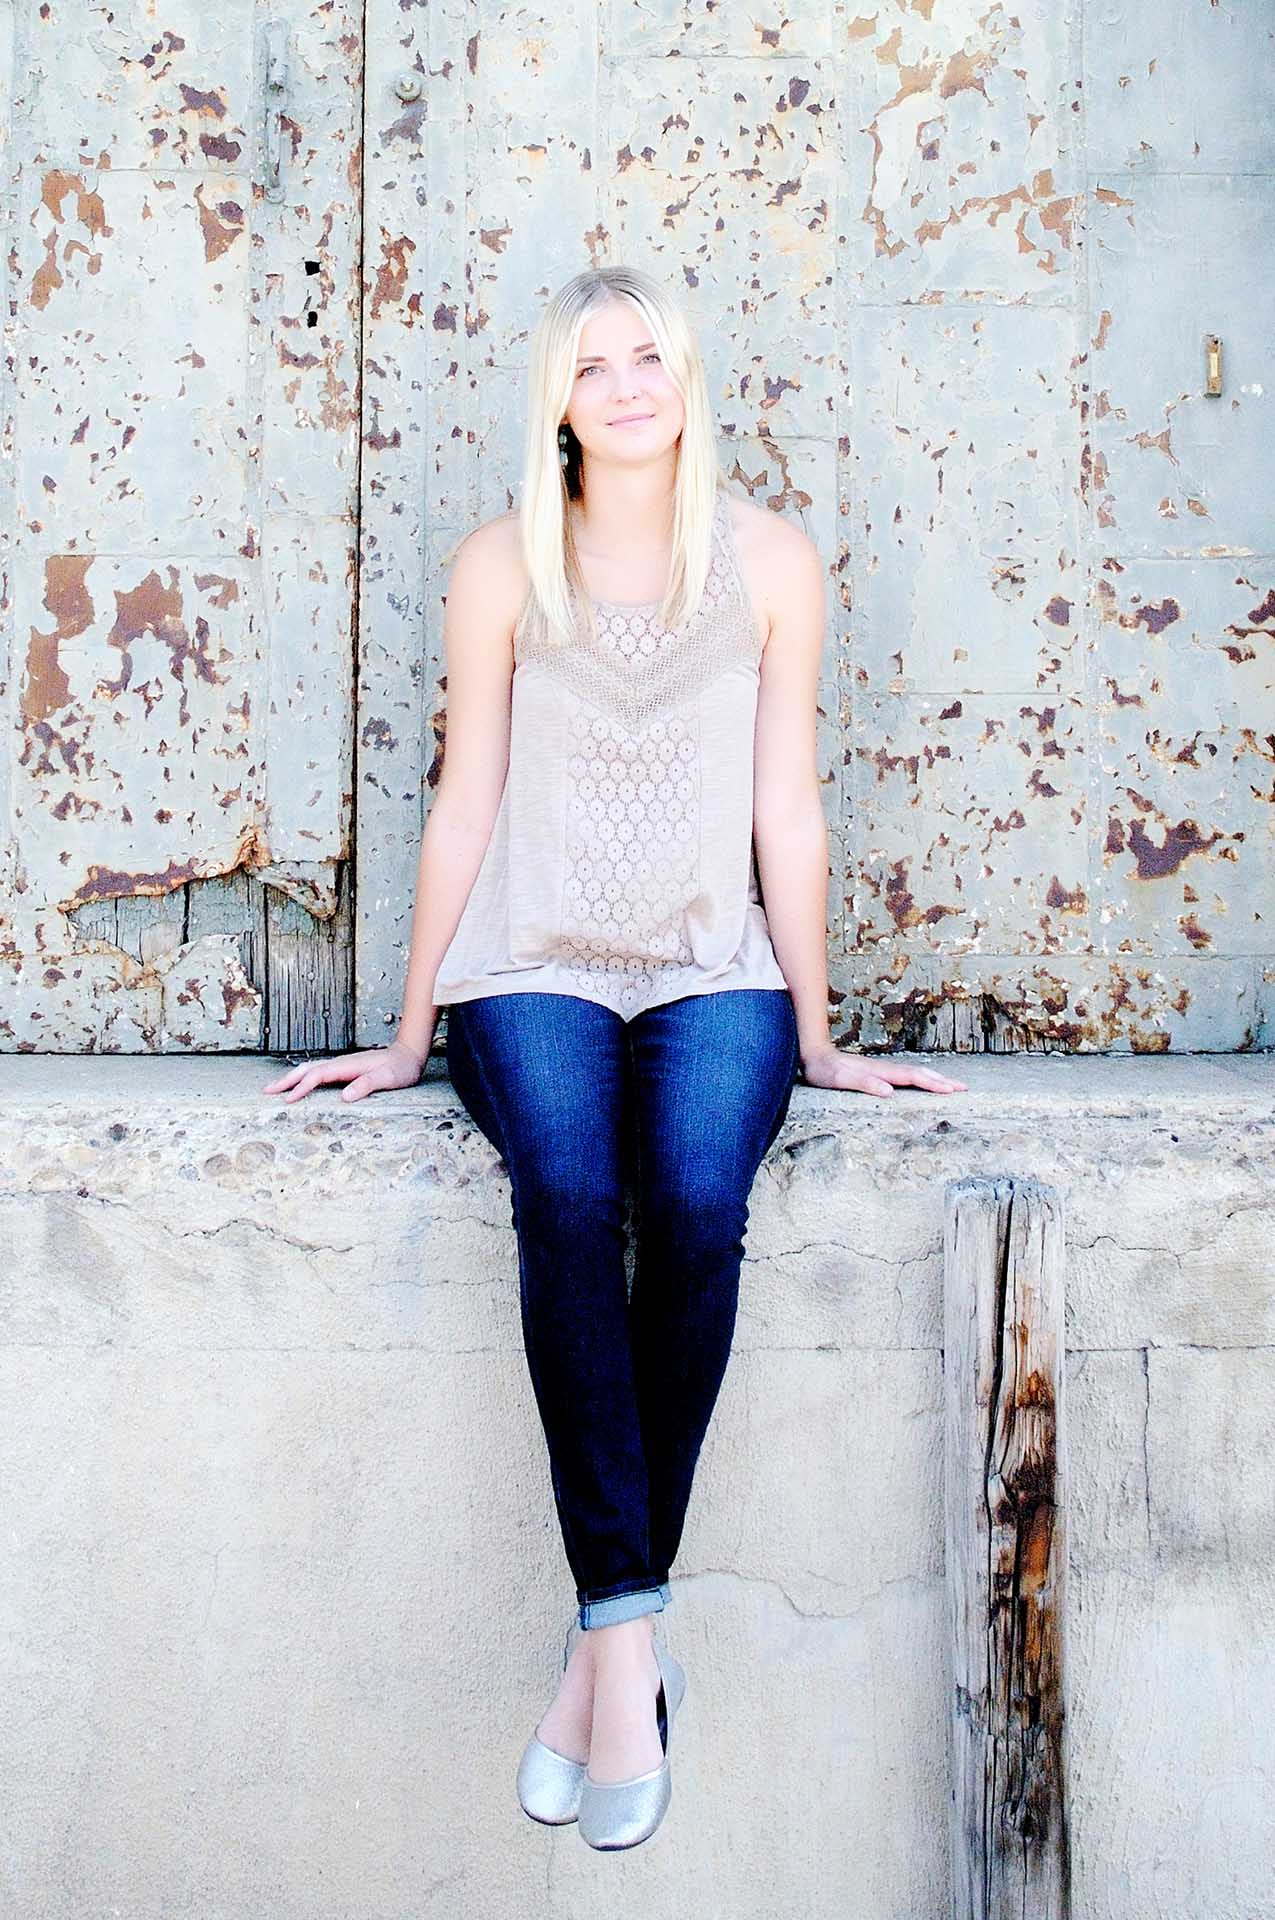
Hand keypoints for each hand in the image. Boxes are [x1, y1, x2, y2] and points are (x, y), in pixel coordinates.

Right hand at [262, 1038, 427, 1103]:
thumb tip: (346, 1096)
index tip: (288, 1099)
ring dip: (292, 1078)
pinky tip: (300, 1086)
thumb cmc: (400, 1068)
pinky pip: (318, 1074)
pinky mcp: (345, 1071)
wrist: (409, 1055)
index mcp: (347, 1066)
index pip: (318, 1076)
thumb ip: (368, 1085)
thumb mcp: (387, 1078)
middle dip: (286, 1080)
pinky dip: (304, 1079)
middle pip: (307, 1070)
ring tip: (275, 1089)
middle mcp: (341, 1064)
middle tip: (267, 1091)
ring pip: (310, 1070)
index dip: (302, 1088)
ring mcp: (342, 1066)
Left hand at [799, 1042, 966, 1097]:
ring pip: (912, 1073)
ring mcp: (880, 1069)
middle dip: (941, 1081)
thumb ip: (864, 1083)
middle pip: (918, 1073)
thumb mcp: (840, 1080)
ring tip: (949, 1084)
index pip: (912, 1078)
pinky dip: (918, 1078)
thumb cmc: (823, 1070)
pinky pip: (903, 1075)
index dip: (933, 1084)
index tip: (952, 1090)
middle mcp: (883, 1069)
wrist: (811, 1053)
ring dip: (933, 1078)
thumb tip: (889, 1091)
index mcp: (880, 1072)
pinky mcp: (874, 1072)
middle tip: (963, 1088)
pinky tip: (920, 1082)